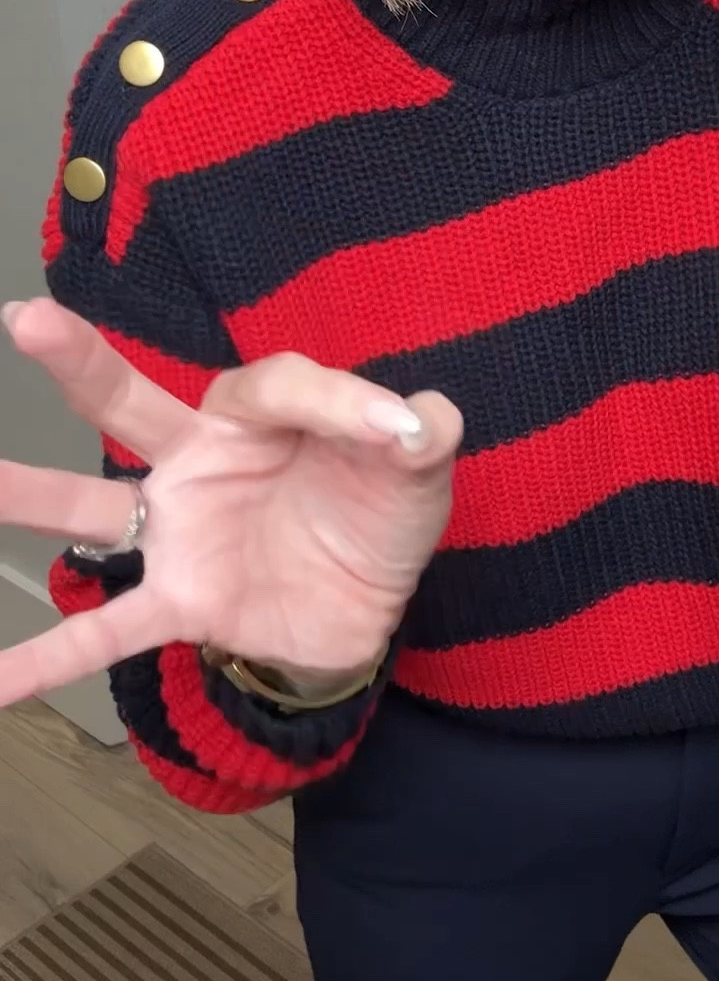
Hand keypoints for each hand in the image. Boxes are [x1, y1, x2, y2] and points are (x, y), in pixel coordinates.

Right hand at [0, 302, 461, 706]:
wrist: (372, 605)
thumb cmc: (377, 512)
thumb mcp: (415, 463)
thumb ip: (418, 428)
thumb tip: (417, 420)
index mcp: (258, 413)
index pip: (274, 385)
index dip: (339, 403)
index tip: (395, 432)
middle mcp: (199, 461)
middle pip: (131, 402)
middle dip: (79, 360)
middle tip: (24, 319)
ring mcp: (178, 533)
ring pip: (89, 506)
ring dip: (26, 494)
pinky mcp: (181, 604)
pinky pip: (105, 634)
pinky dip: (44, 661)